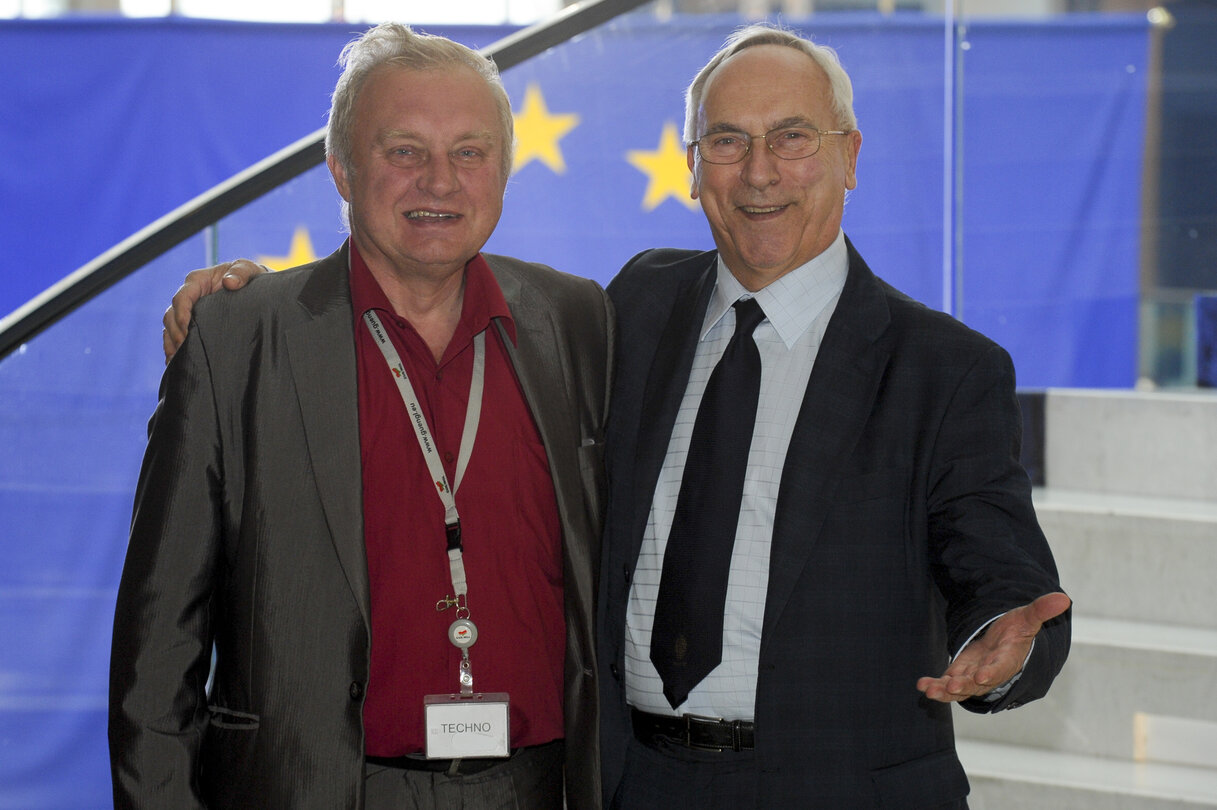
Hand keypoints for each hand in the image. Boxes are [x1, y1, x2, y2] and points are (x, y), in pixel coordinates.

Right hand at [162, 259, 266, 362]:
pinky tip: (177, 362)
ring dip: (172, 344)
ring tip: (177, 359)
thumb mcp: (251, 270)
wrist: (260, 293)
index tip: (186, 329)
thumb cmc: (253, 278)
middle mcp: (190, 296)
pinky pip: (176, 337)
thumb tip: (229, 282)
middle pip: (171, 314)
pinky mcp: (193, 325)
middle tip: (184, 349)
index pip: (182, 297)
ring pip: (170, 328)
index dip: (181, 313)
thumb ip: (242, 272)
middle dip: (175, 332)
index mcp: (198, 281)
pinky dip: (174, 349)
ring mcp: (189, 311)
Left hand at [917, 591, 1070, 702]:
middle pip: (977, 682)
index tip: (982, 676)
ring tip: (930, 690)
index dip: (991, 672)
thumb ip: (1041, 610)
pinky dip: (934, 685)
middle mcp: (990, 673)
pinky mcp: (959, 674)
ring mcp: (973, 676)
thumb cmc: (1017, 632)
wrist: (1005, 645)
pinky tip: (922, 684)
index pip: (1000, 667)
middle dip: (965, 685)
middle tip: (952, 686)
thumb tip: (1064, 598)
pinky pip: (946, 683)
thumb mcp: (1027, 618)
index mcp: (1007, 660)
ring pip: (960, 688)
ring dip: (945, 690)